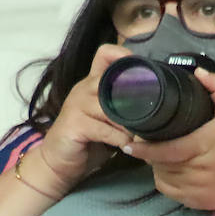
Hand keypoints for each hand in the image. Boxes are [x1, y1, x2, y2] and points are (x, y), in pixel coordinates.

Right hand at [31, 44, 136, 193]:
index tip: (144, 74)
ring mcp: (76, 104)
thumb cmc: (87, 140)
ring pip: (111, 106)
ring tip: (136, 135)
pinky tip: (124, 145)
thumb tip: (156, 106)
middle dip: (135, 98)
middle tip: (149, 114)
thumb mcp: (107, 119)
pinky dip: (119, 138)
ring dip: (129, 123)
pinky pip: (104, 128)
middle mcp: (83, 88)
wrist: (58, 162)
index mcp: (92, 83)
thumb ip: (124, 108)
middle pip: (114, 80)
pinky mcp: (73, 124)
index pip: (106, 54)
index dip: (125, 56)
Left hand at [123, 68, 214, 209]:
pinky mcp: (194, 202)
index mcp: (202, 145)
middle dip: (149, 152)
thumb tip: (198, 71)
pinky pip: (168, 191)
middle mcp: (196, 169)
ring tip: (156, 154)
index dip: (145, 148)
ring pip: (161, 177)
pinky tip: (166, 169)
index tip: (131, 141)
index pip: (165, 150)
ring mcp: (194, 188)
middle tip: (145, 141)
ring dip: (155, 166)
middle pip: (160, 163)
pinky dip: (163, 179)